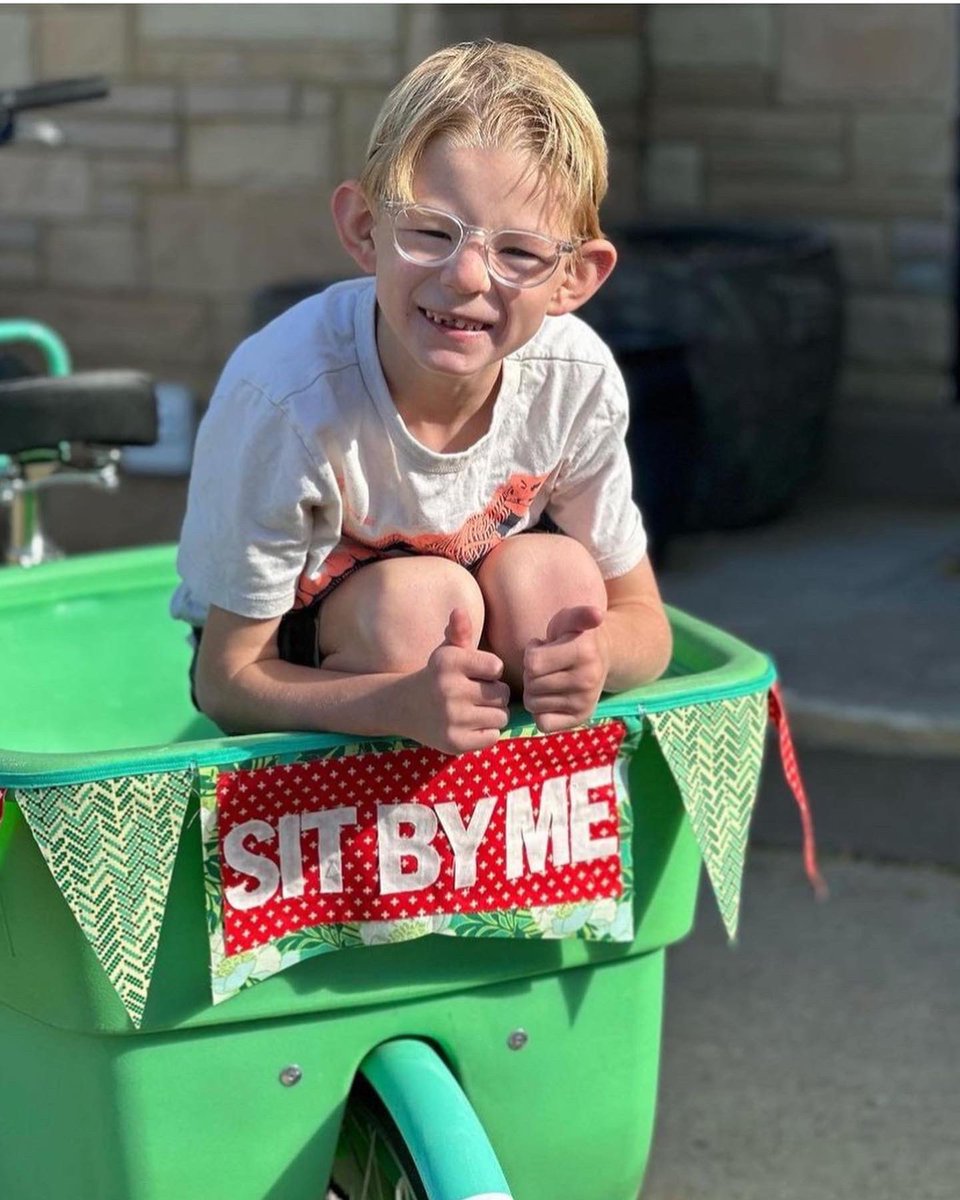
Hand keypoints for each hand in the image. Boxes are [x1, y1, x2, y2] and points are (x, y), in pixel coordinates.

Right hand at [405, 608, 510, 753]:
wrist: (403, 707)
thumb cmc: (437, 675)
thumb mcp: (446, 651)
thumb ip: (459, 631)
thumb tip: (460, 611)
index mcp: (448, 662)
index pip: (496, 667)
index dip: (491, 671)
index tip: (477, 674)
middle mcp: (448, 689)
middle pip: (503, 694)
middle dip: (495, 694)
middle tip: (476, 695)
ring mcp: (451, 718)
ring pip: (501, 716)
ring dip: (493, 714)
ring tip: (474, 710)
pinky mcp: (454, 742)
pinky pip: (493, 736)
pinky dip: (486, 732)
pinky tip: (470, 725)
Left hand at [522, 605, 608, 733]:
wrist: (601, 656)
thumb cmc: (575, 636)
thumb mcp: (572, 619)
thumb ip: (579, 614)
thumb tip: (596, 615)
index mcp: (583, 653)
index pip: (532, 663)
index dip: (531, 654)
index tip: (543, 647)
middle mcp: (587, 680)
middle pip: (531, 685)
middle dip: (531, 673)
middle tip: (546, 664)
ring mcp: (584, 702)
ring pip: (533, 704)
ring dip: (534, 691)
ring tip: (549, 677)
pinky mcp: (580, 718)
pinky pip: (543, 723)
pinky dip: (541, 711)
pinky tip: (551, 696)